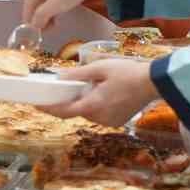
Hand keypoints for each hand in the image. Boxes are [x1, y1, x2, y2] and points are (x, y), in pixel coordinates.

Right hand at [23, 0, 116, 30]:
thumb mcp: (57, 5)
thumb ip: (42, 16)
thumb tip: (33, 25)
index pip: (27, 16)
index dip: (36, 27)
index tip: (48, 32)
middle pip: (32, 9)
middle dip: (41, 19)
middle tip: (54, 26)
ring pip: (39, 2)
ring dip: (46, 13)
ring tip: (58, 18)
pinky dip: (50, 4)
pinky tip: (60, 6)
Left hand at [41, 59, 158, 126]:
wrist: (154, 83)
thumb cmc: (128, 72)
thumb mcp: (100, 68)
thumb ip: (78, 75)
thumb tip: (59, 78)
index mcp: (92, 105)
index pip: (63, 111)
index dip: (48, 108)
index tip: (35, 105)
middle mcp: (99, 118)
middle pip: (77, 111)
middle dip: (72, 100)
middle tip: (68, 86)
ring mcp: (109, 122)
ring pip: (89, 112)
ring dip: (86, 102)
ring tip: (94, 85)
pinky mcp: (117, 121)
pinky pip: (100, 114)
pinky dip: (98, 105)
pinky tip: (106, 92)